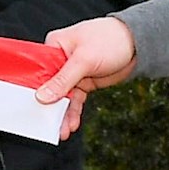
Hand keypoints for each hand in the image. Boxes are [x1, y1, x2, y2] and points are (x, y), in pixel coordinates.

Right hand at [32, 15, 138, 134]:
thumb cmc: (110, 39)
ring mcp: (73, 73)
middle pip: (49, 87)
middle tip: (47, 125)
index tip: (31, 107)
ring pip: (63, 97)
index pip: (38, 70)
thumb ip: (62, 80)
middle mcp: (60, 60)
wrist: (136, 43)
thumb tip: (42, 96)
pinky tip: (72, 124)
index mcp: (54, 46)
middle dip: (49, 107)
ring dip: (62, 114)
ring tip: (62, 130)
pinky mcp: (84, 83)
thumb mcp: (84, 59)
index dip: (34, 89)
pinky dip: (74, 112)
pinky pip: (75, 100)